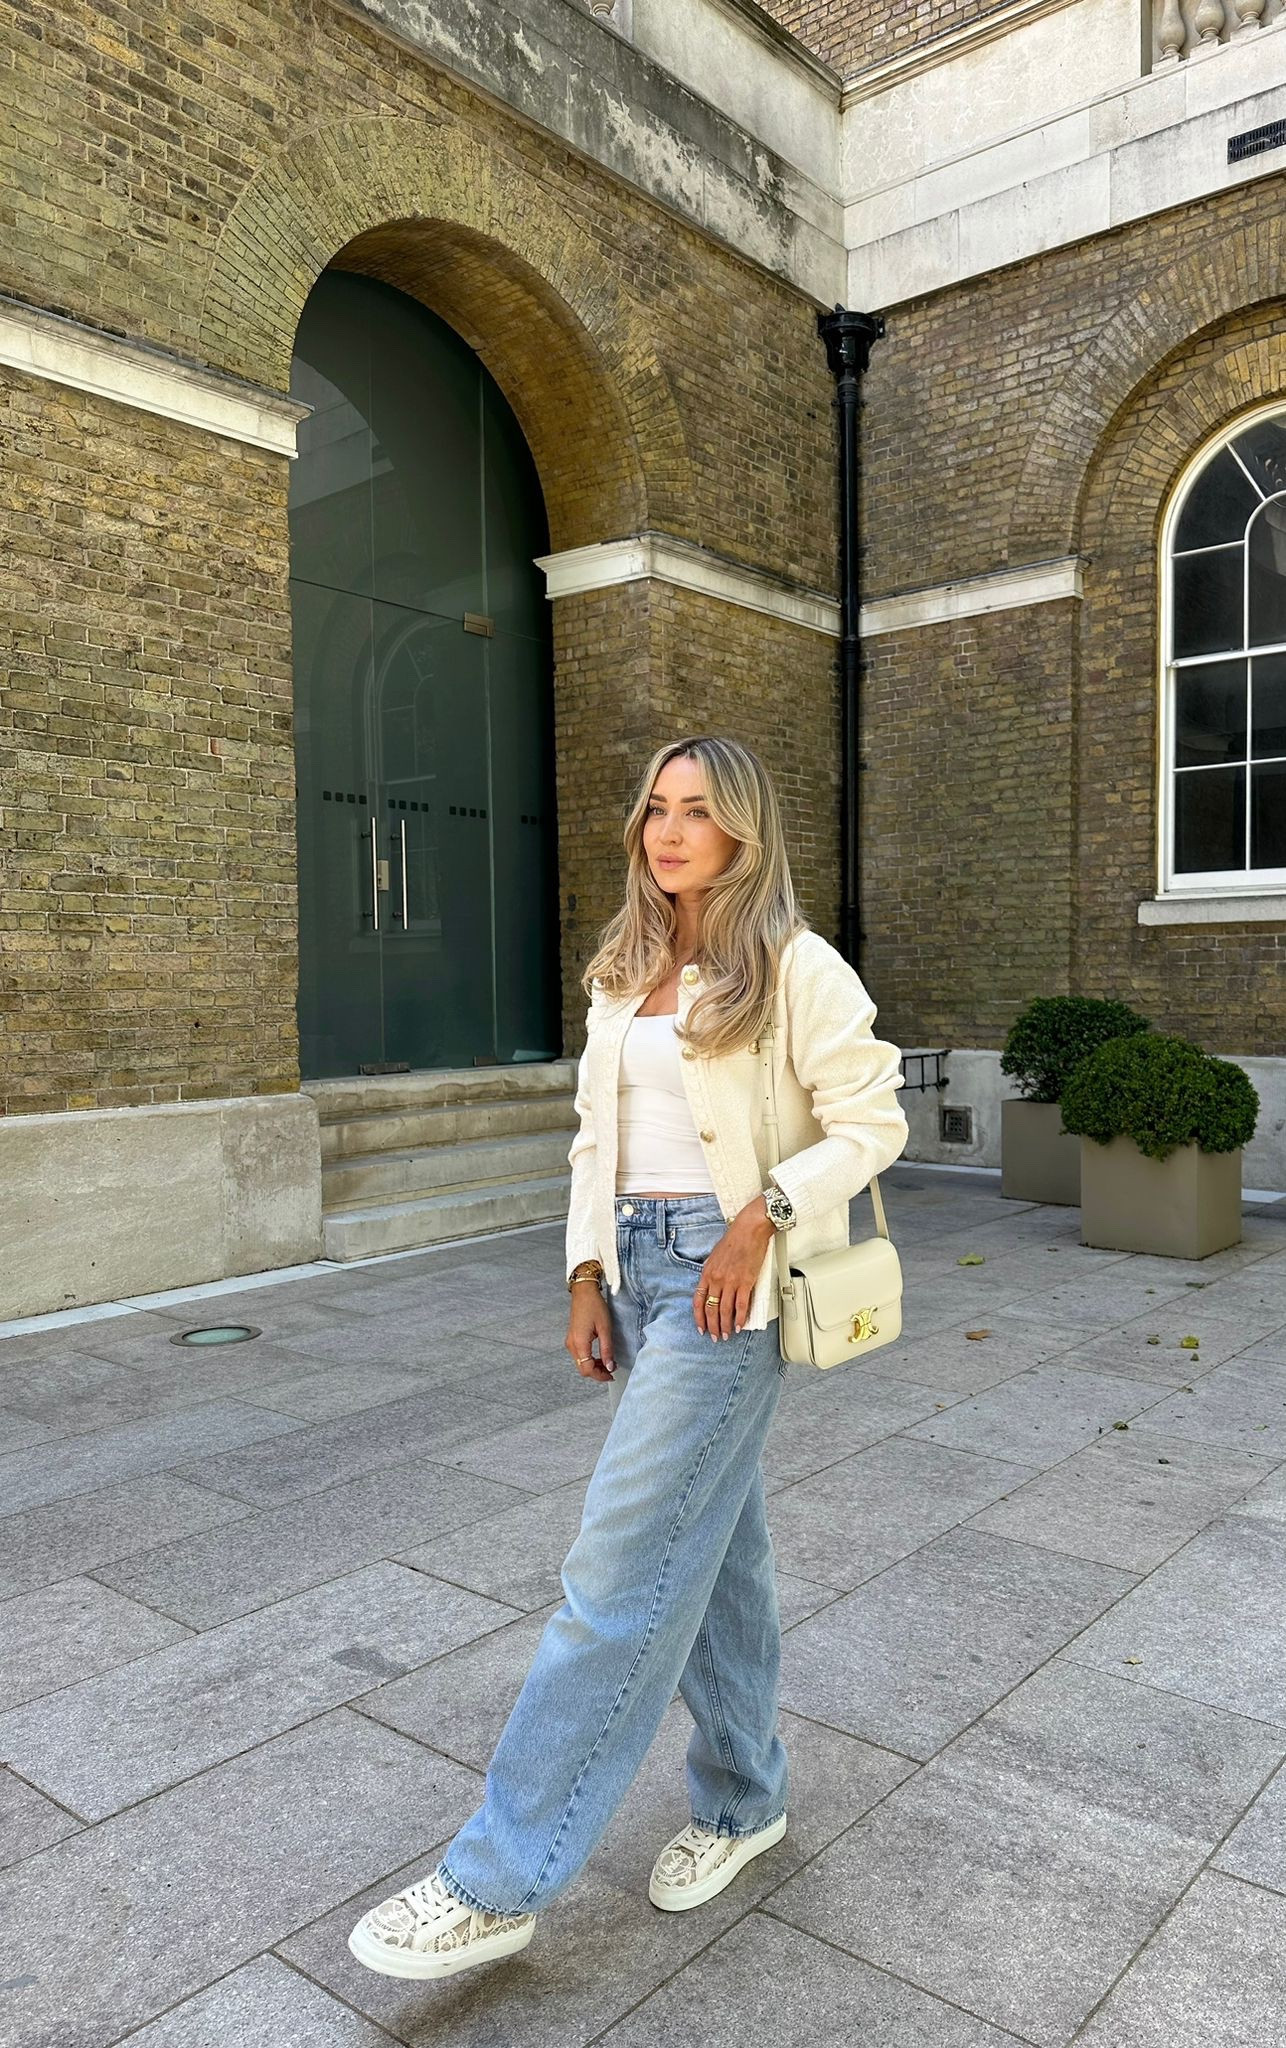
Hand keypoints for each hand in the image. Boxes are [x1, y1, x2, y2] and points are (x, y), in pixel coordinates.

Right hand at [565, 1283, 615, 1381]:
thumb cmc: (595, 1306)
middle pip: (582, 1368)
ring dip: (593, 1366)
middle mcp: (572, 1345)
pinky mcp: (572, 1338)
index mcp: (579, 1343)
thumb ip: (607, 1350)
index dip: (600, 1375)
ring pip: (580, 1363)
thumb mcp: (605, 1329)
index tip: (612, 1375)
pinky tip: (600, 1356)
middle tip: (611, 1370)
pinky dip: (589, 1359)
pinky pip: (580, 1355)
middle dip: (597, 1373)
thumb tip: (610, 1367)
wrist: (584, 1292)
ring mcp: (571, 1342)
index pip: (587, 1369)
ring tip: (608, 1363)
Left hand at [694, 1197, 775, 1341]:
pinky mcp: (745, 1282)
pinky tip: (740, 1326)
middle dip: (713, 1326)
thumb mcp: (715, 1256)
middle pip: (711, 1309)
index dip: (699, 1317)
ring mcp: (730, 1281)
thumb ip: (712, 1273)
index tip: (701, 1328)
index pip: (698, 1301)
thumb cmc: (734, 1240)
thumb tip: (712, 1288)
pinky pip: (741, 1305)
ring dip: (726, 1326)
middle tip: (716, 1336)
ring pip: (725, 1310)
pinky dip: (740, 1318)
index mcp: (706, 1273)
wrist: (749, 1230)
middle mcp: (716, 1279)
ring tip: (728, 1335)